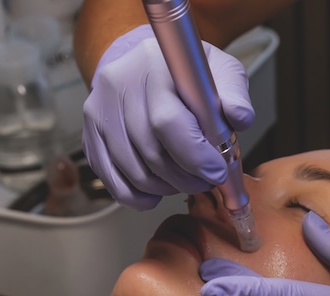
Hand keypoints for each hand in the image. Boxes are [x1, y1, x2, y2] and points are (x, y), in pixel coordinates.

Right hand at [82, 25, 253, 210]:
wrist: (147, 66)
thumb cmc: (187, 74)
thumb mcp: (219, 71)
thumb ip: (233, 94)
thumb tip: (239, 118)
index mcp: (154, 65)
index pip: (167, 121)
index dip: (195, 156)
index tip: (216, 172)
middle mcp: (120, 85)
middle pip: (150, 151)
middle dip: (185, 177)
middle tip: (205, 181)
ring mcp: (99, 110)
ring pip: (133, 171)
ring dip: (165, 188)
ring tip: (185, 181)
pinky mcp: (90, 133)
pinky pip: (112, 180)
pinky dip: (138, 195)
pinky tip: (158, 191)